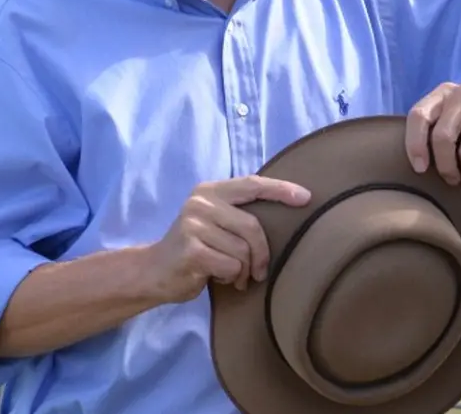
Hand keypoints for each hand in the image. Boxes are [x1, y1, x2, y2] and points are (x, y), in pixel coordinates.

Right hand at [146, 176, 311, 302]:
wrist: (153, 272)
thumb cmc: (195, 248)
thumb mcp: (215, 222)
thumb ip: (240, 213)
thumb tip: (289, 210)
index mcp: (210, 191)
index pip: (253, 184)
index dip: (281, 190)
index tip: (306, 198)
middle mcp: (200, 203)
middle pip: (253, 226)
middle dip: (262, 253)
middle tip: (259, 271)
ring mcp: (193, 225)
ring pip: (243, 250)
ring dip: (243, 269)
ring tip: (232, 274)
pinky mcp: (191, 250)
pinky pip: (231, 266)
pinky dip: (230, 276)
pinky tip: (217, 276)